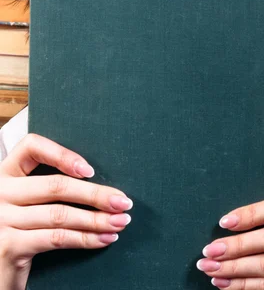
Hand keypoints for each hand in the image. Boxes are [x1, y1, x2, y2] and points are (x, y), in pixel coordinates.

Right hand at [0, 133, 132, 289]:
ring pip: (60, 214)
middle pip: (55, 185)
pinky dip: (85, 238)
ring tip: (119, 222)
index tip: (91, 170)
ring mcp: (2, 218)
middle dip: (95, 195)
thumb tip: (99, 184)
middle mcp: (1, 191)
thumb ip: (48, 187)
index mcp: (6, 172)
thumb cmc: (17, 232)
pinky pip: (56, 237)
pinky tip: (103, 239)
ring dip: (96, 219)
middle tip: (123, 202)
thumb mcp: (25, 202)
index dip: (62, 154)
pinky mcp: (8, 245)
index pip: (31, 146)